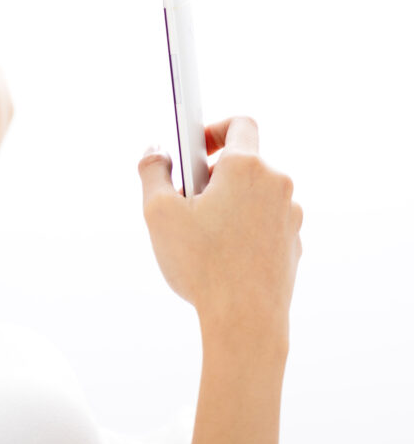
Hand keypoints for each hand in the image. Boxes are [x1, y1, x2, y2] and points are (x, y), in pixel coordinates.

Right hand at [137, 116, 302, 349]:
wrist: (245, 320)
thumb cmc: (202, 264)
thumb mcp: (158, 212)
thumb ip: (152, 171)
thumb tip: (156, 153)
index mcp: (246, 167)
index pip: (239, 124)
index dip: (212, 129)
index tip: (193, 150)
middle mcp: (276, 184)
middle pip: (243, 163)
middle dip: (212, 176)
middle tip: (186, 203)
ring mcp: (289, 215)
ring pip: (253, 195)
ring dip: (228, 204)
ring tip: (202, 237)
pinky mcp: (292, 243)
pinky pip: (263, 223)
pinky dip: (243, 229)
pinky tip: (222, 257)